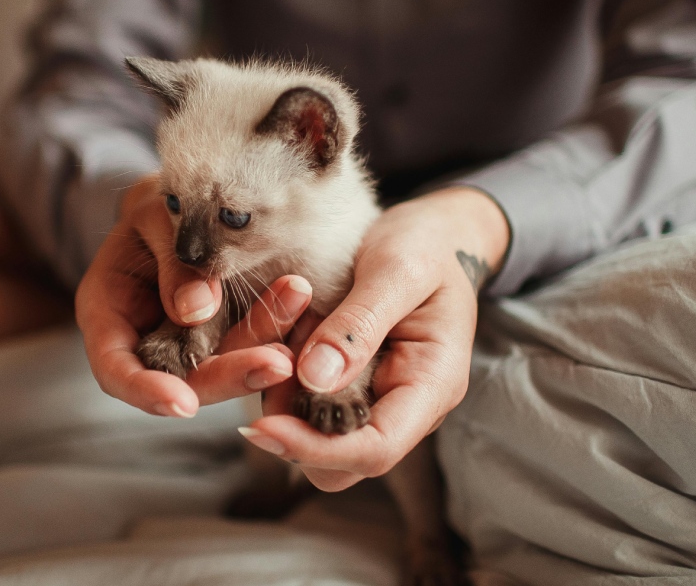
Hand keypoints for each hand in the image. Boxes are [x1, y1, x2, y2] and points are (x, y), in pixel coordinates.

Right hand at [76, 175, 312, 416]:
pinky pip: (252, 339)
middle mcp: (147, 339)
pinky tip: (301, 302)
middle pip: (181, 379)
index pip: (115, 370)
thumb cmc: (155, 205)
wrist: (183, 200)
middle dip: (229, 375)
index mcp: (109, 314)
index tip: (183, 403)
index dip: (145, 391)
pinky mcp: (229, 334)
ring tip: (297, 303)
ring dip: (263, 342)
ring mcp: (191, 342)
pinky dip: (277, 325)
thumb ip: (173, 263)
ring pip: (225, 363)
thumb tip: (195, 310)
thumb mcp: (154, 218)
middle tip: (275, 364)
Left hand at [240, 187, 509, 490]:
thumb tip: (316, 380)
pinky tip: (281, 330)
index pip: (375, 449)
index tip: (262, 427)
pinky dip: (283, 377)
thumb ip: (360, 324)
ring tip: (278, 331)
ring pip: (316, 436)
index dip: (316, 448)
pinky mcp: (350, 387)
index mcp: (432, 385)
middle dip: (292, 428)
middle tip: (262, 365)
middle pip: (342, 462)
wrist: (434, 233)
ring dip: (282, 398)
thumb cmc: (425, 246)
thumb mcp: (398, 270)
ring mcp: (377, 400)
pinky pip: (308, 403)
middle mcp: (405, 407)